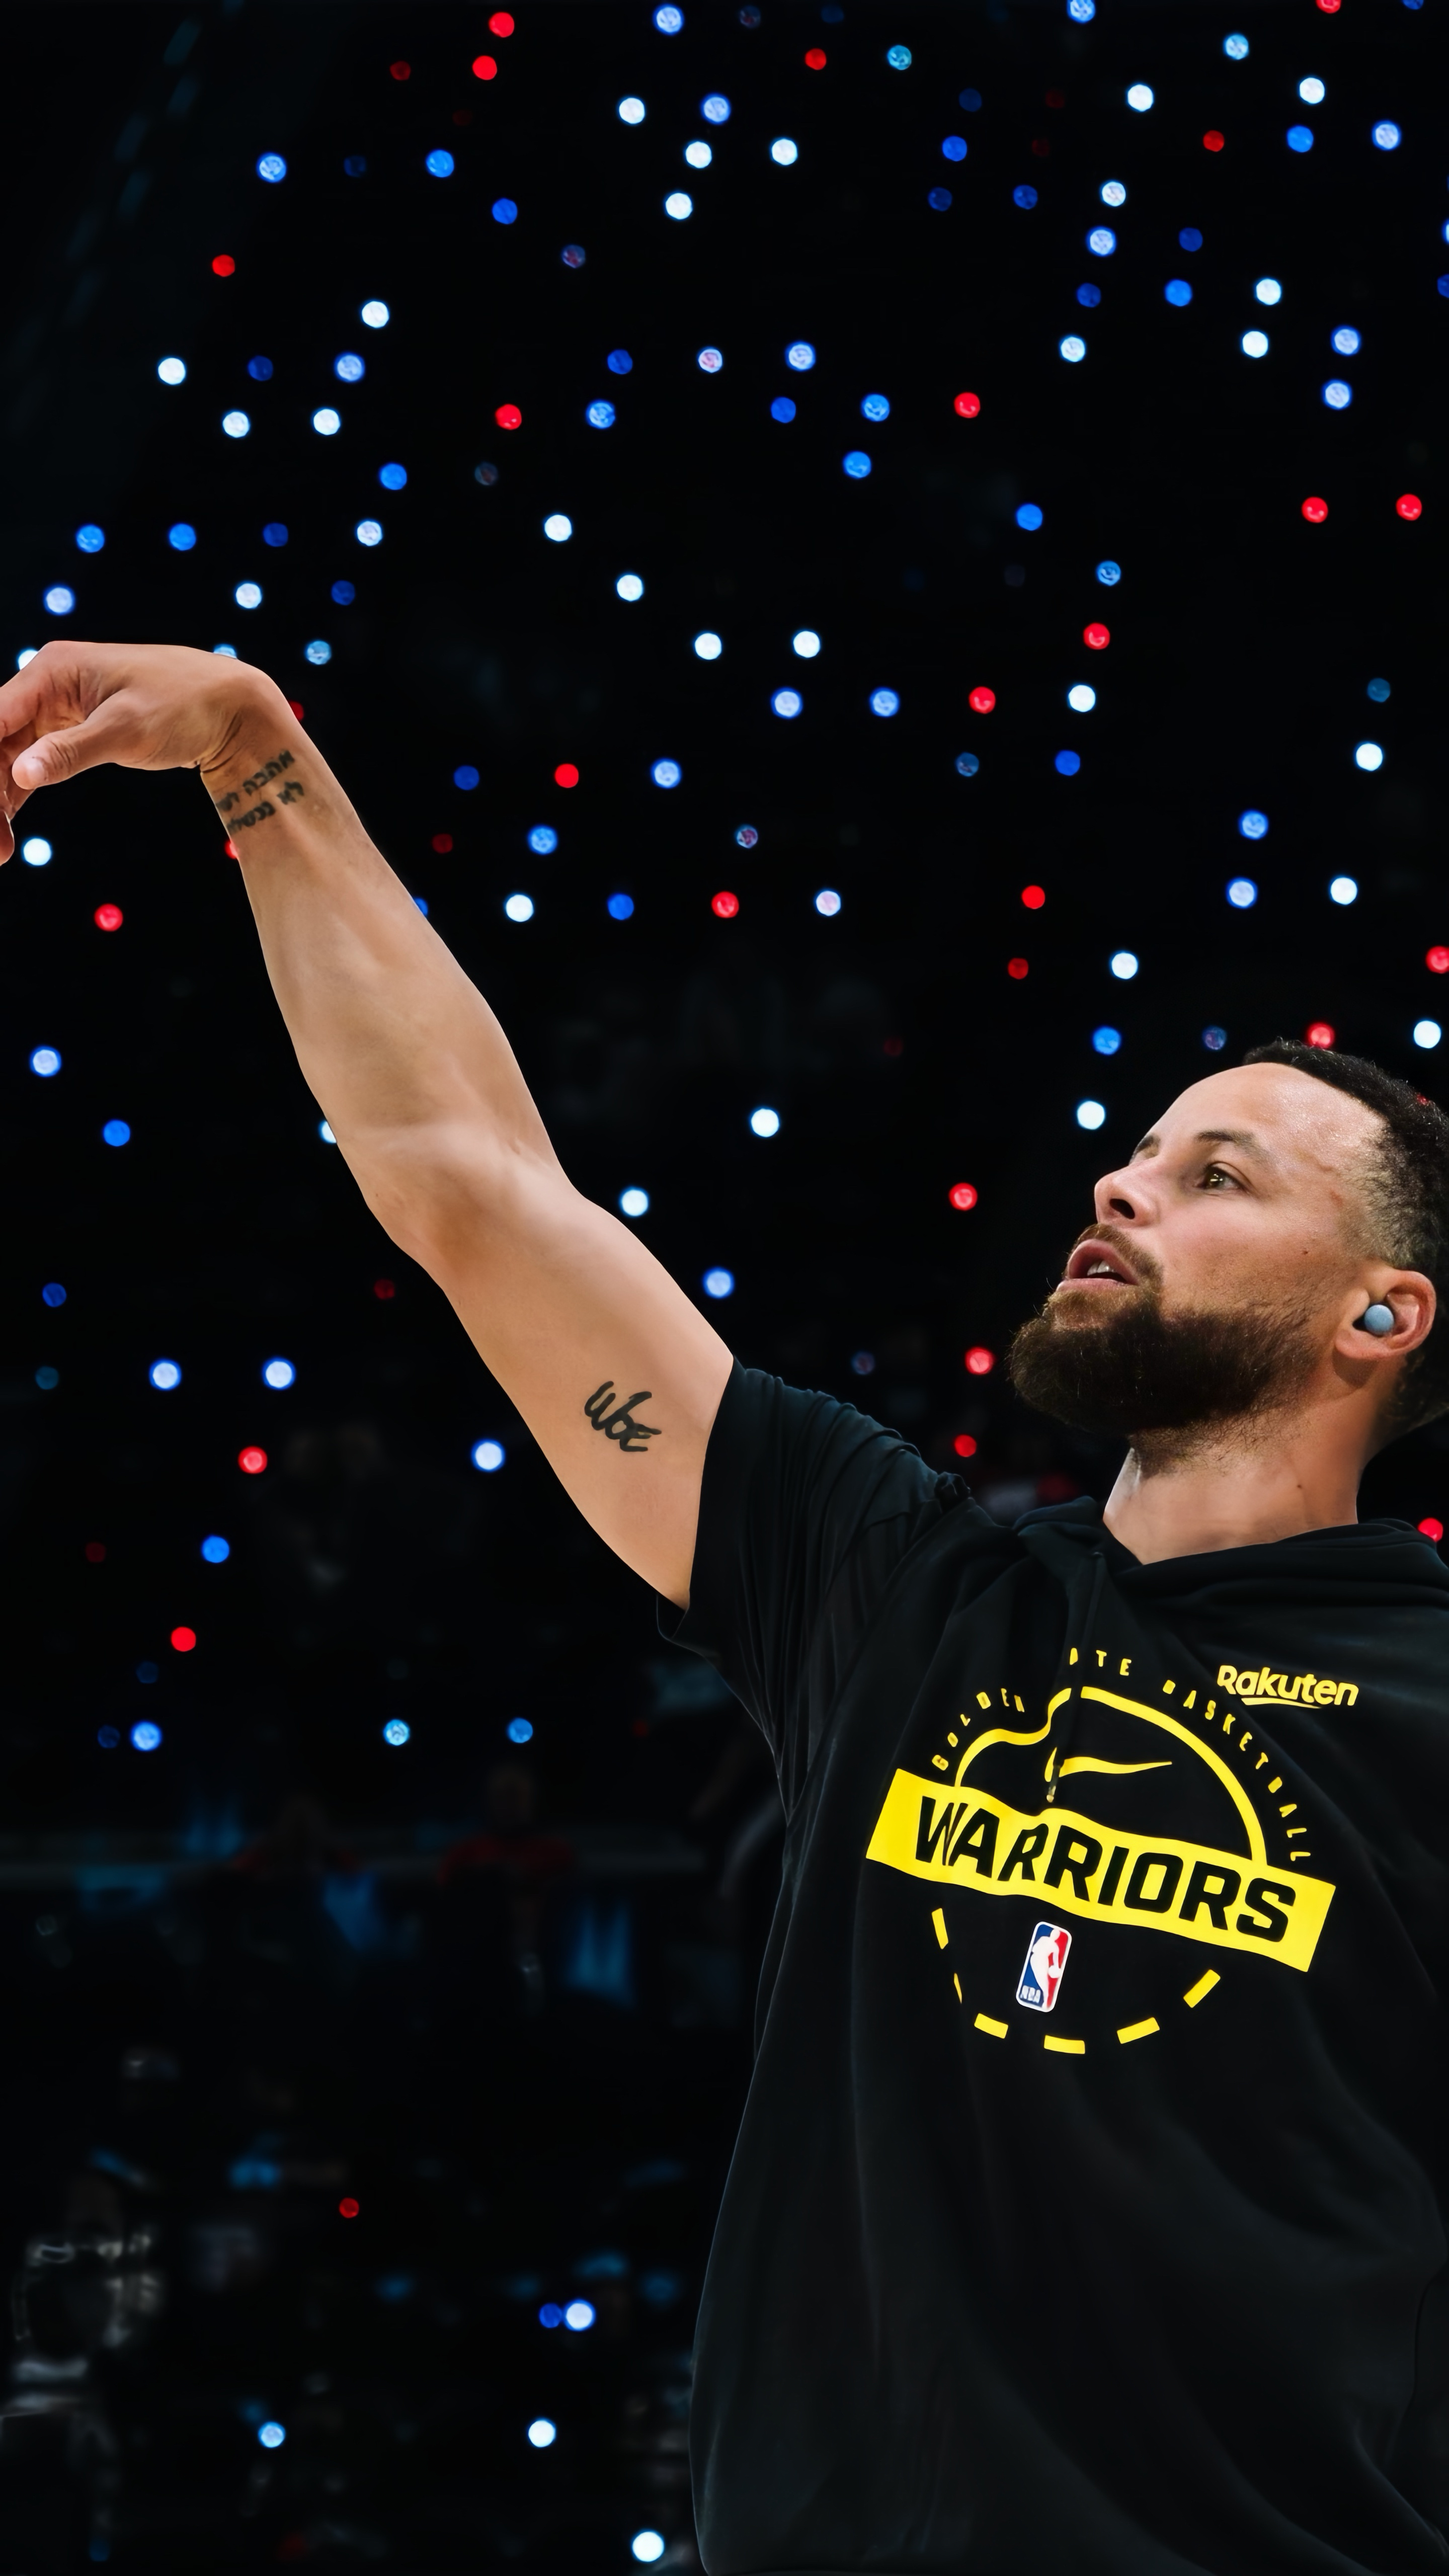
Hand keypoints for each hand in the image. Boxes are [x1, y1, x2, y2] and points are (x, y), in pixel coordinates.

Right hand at [0, 640, 280, 862]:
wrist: (229, 706)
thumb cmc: (182, 704)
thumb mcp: (125, 729)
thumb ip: (69, 751)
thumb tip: (20, 772)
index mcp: (52, 672)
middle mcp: (46, 688)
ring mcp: (57, 712)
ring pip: (9, 758)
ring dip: (1, 801)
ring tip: (2, 850)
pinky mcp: (71, 735)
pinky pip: (33, 766)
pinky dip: (18, 795)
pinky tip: (7, 831)